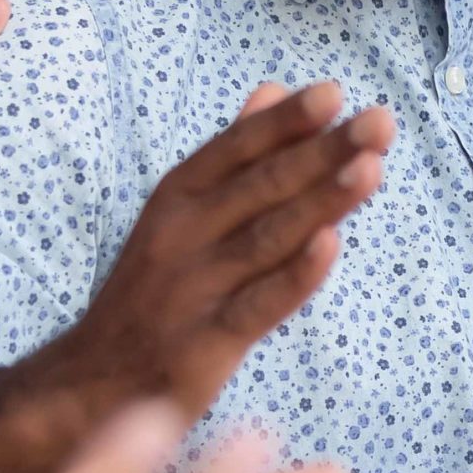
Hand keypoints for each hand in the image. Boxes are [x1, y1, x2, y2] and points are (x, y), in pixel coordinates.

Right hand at [0, 83, 394, 472]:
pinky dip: (295, 275)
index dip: (285, 121)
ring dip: (322, 201)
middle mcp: (182, 234)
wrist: (91, 384)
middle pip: (263, 186)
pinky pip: (259, 304)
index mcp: (178, 196)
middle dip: (324, 151)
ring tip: (371, 167)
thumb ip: (233, 153)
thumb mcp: (181, 211)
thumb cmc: (157, 286)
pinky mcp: (205, 343)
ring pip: (268, 237)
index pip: (237, 148)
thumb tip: (274, 88)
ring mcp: (193, 289)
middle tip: (381, 121)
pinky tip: (332, 244)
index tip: (335, 91)